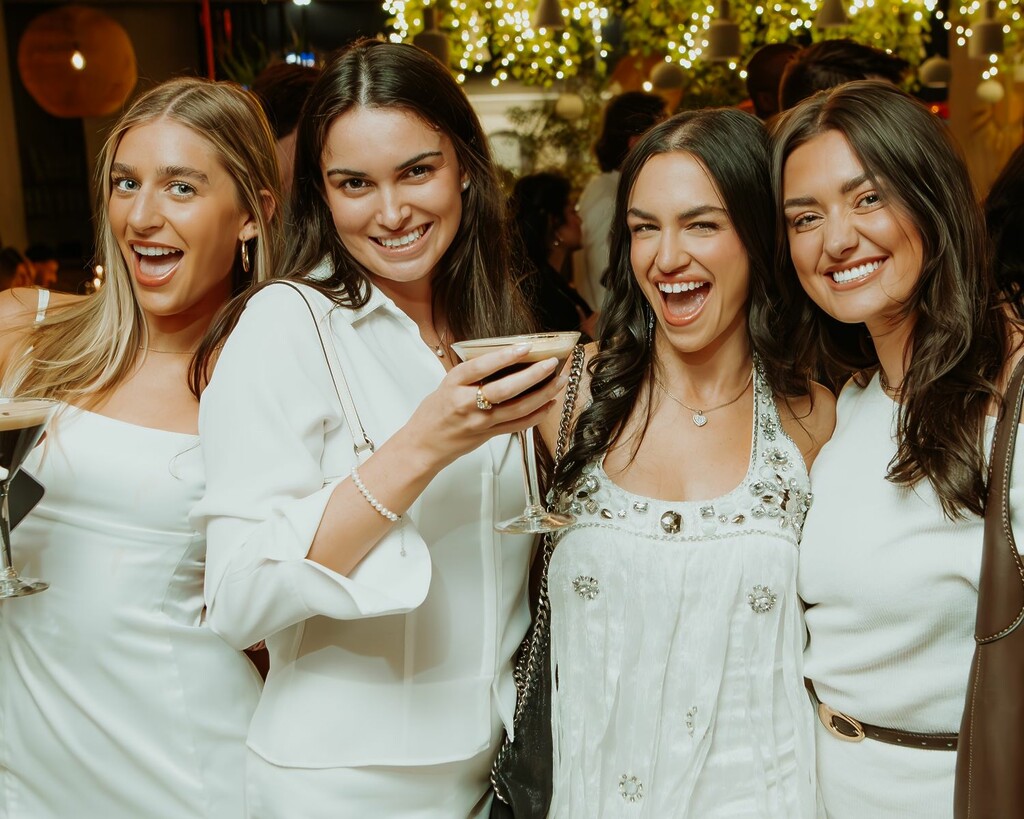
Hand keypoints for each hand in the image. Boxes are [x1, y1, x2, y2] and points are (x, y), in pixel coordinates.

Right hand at [401, 343, 565, 471]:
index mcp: (454, 384)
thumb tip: (506, 357)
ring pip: (518, 408)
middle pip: (506, 389)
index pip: (481, 367)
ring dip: (543, 394)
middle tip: (552, 363)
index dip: (505, 356)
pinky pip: (518, 425)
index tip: (525, 346)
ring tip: (558, 381)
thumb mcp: (447, 384)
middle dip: (534, 375)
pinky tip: (549, 403)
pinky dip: (537, 414)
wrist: (424, 444)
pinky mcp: (489, 435)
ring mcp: (480, 422)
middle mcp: (467, 403)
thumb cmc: (435, 412)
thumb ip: (473, 373)